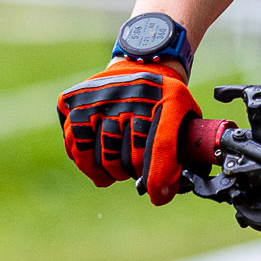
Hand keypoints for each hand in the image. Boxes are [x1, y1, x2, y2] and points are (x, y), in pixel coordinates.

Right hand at [57, 57, 200, 204]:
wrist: (143, 63)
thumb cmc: (165, 99)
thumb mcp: (186, 112)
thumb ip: (185, 147)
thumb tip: (176, 188)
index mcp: (169, 100)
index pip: (161, 148)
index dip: (159, 179)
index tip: (159, 197)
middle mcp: (134, 95)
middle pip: (128, 158)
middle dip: (132, 174)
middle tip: (134, 172)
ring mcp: (102, 96)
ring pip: (99, 156)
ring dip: (107, 173)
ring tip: (115, 173)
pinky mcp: (77, 100)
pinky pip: (74, 143)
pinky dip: (83, 161)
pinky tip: (94, 164)